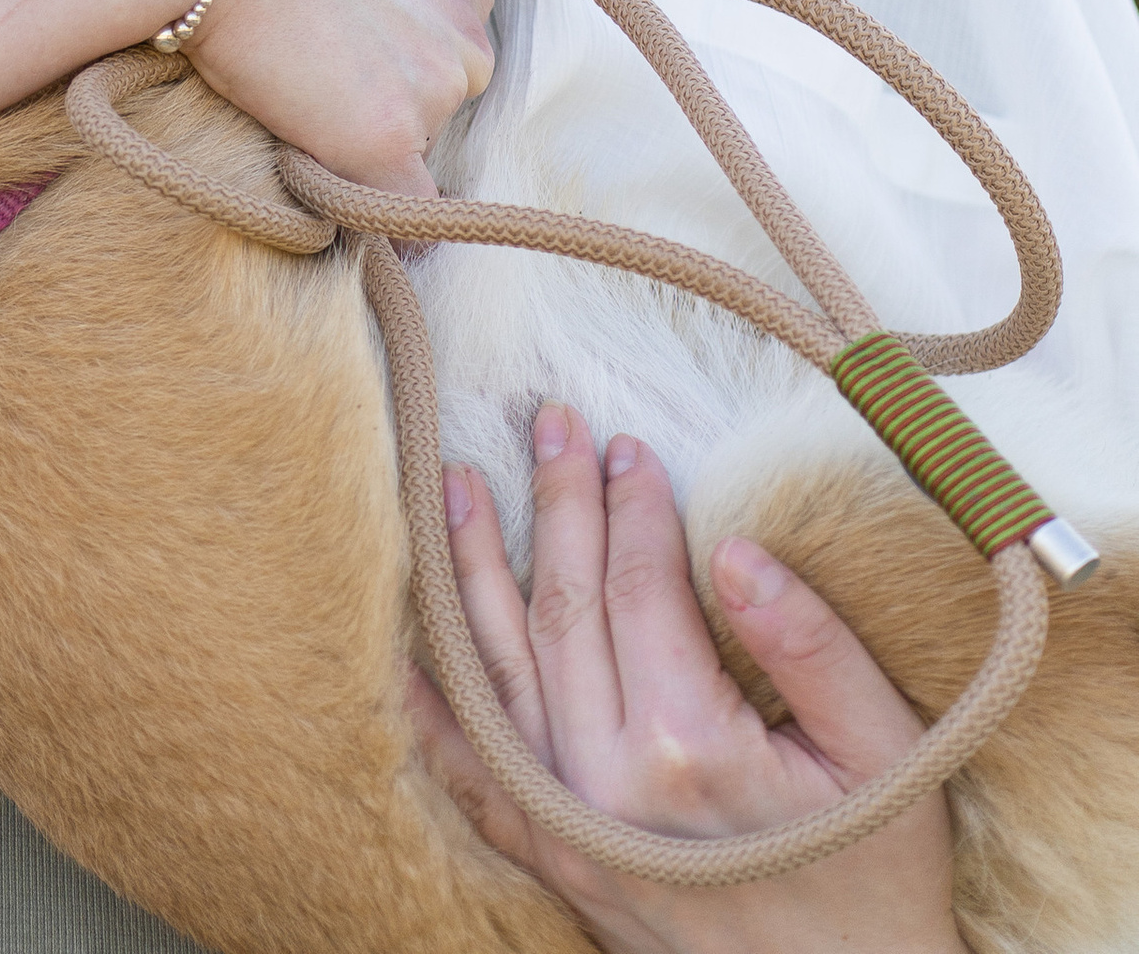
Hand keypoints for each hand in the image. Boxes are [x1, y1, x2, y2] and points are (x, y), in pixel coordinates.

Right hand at [128, 0, 495, 194]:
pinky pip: (398, 216)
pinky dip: (365, 216)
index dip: (380, 55)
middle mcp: (466, 40)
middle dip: (377, 99)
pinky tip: (324, 207)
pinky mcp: (381, 145)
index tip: (331, 48)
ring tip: (278, 96)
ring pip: (404, 152)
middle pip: (432, 104)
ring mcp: (431, 96)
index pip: (437, 48)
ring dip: (354, 142)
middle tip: (297, 71)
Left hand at [408, 405, 962, 953]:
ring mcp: (572, 824)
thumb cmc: (880, 873)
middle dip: (555, 502)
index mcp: (689, 743)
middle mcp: (608, 780)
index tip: (627, 443)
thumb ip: (812, 646)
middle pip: (563, 605)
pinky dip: (438, 710)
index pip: (636, 582)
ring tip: (459, 486)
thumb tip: (734, 549)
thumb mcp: (886, 754)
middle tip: (549, 421)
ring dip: (476, 569)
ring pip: (503, 669)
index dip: (631, 504)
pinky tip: (409, 653)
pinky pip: (477, 771)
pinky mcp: (560, 861)